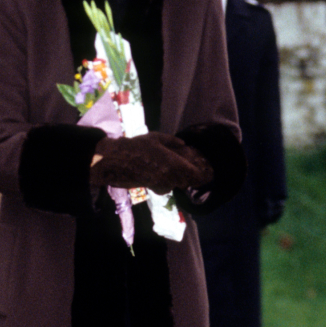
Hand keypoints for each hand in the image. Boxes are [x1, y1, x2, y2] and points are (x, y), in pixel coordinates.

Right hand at [91, 133, 210, 190]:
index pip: (194, 174)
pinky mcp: (155, 188)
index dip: (203, 175)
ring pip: (179, 184)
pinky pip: (168, 186)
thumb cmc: (137, 147)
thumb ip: (171, 141)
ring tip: (179, 169)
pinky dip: (171, 181)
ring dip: (181, 178)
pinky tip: (166, 172)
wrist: (117, 161)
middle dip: (193, 177)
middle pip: (189, 181)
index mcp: (172, 163)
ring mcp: (162, 184)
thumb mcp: (155, 138)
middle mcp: (170, 177)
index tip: (208, 173)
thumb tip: (183, 145)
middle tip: (196, 170)